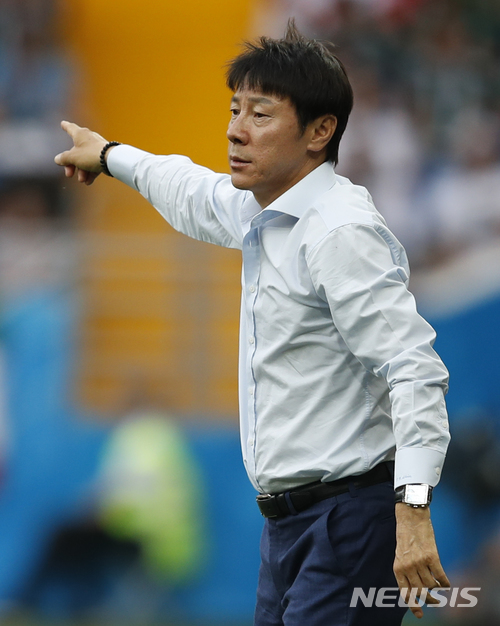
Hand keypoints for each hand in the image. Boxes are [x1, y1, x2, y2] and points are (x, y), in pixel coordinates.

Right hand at [54, 121, 108, 185]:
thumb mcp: (73, 157)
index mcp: (80, 134)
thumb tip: (58, 159)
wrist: (112, 160)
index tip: (63, 123)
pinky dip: (91, 173)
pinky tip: (89, 182)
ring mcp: (97, 148)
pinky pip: (95, 164)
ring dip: (82, 171)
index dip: (65, 126)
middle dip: (72, 165)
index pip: (70, 128)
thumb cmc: (91, 154)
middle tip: (69, 174)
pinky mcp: (104, 156)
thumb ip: (64, 158)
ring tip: (82, 180)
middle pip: (76, 151)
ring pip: (86, 160)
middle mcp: (89, 139)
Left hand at [394, 503, 449, 618]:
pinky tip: (446, 584)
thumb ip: (405, 570)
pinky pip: (440, 576)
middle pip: (420, 592)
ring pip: (431, 585)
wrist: (411, 516)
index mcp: (397, 567)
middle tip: (435, 603)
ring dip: (437, 590)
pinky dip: (445, 583)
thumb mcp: (399, 553)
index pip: (405, 592)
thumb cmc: (405, 534)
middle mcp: (407, 566)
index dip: (413, 605)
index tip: (419, 614)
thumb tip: (415, 589)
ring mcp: (419, 562)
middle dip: (428, 601)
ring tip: (439, 590)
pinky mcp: (432, 556)